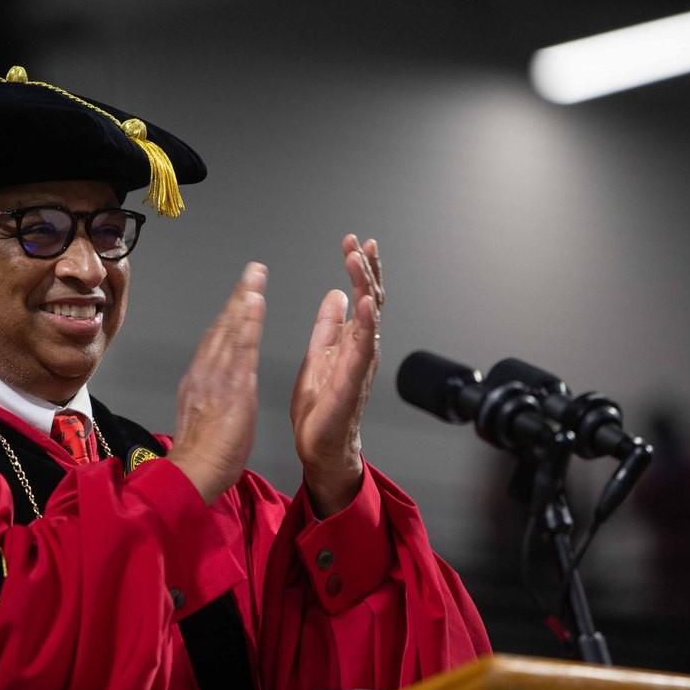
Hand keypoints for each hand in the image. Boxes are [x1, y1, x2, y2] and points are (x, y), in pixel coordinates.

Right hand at [169, 263, 267, 504]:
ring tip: (256, 276)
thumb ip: (209, 396)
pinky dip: (248, 322)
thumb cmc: (202, 456)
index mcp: (199, 381)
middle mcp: (205, 372)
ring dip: (244, 300)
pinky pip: (242, 347)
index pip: (216, 340)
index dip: (229, 315)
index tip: (241, 295)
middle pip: (223, 326)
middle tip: (252, 271)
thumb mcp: (202, 418)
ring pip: (231, 330)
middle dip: (238, 296)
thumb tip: (215, 388)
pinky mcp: (231, 386)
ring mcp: (217, 377)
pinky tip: (255, 302)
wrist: (194, 472)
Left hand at [290, 235, 383, 516]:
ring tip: (359, 261)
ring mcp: (359, 366)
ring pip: (368, 318)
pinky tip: (363, 304)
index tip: (354, 241)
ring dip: (365, 287)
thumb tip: (335, 294)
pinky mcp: (351, 383)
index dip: (360, 268)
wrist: (321, 448)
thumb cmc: (322, 408)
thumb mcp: (319, 354)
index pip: (361, 296)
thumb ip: (328, 325)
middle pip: (370, 300)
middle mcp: (362, 350)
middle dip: (366, 269)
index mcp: (352, 341)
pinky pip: (362, 350)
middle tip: (359, 243)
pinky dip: (364, 325)